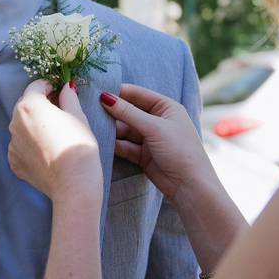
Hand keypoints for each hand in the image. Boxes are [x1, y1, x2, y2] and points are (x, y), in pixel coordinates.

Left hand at [8, 79, 102, 202]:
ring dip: (34, 125)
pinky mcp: (14, 162)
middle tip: (59, 112)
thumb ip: (68, 97)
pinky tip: (47, 151)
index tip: (60, 92)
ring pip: (22, 127)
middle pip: (25, 105)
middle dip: (40, 105)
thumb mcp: (78, 116)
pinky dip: (31, 145)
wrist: (73, 183)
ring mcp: (12, 144)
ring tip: (54, 134)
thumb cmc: (78, 146)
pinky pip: (20, 146)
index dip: (49, 86)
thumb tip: (66, 88)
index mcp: (29, 106)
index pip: (36, 86)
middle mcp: (15, 123)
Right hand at [102, 84, 219, 204]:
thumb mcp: (154, 127)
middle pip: (129, 112)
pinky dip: (115, 144)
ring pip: (125, 130)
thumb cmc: (179, 150)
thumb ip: (128, 113)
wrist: (190, 186)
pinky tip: (101, 142)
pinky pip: (125, 146)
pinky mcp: (143, 155)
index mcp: (166, 107)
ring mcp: (150, 138)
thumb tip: (105, 97)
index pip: (137, 94)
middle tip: (89, 110)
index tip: (96, 92)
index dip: (118, 93)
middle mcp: (158, 121)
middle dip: (112, 112)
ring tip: (92, 127)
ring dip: (112, 130)